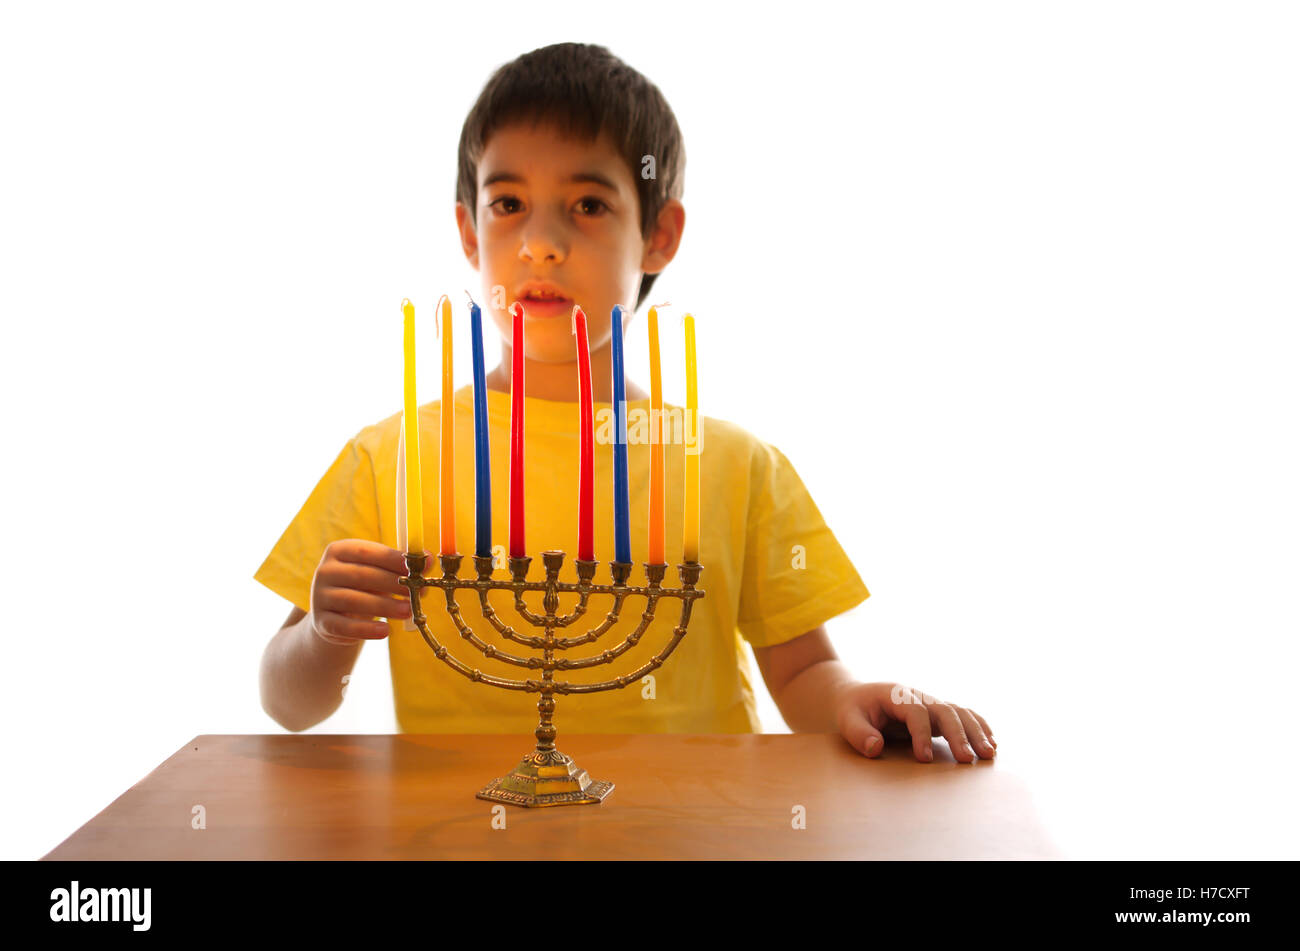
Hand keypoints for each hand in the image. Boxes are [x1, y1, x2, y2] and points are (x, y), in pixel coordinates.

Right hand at [308, 539, 426, 646]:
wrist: (337, 615)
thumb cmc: (365, 586)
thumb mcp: (380, 572)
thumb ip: (401, 565)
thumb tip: (429, 559)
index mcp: (340, 551)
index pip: (367, 552)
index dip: (393, 559)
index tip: (417, 567)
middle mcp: (325, 571)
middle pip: (361, 576)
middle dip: (393, 584)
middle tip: (417, 591)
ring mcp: (319, 596)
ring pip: (354, 601)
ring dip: (384, 606)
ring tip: (408, 611)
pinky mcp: (321, 622)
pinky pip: (344, 626)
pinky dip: (366, 629)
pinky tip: (385, 631)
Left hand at [834, 682, 996, 762]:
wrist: (858, 696)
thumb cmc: (853, 709)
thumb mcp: (847, 719)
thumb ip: (858, 733)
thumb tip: (875, 748)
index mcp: (896, 694)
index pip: (915, 711)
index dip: (921, 734)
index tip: (924, 758)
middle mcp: (918, 695)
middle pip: (944, 709)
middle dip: (957, 734)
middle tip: (967, 759)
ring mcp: (930, 703)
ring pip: (958, 712)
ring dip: (975, 732)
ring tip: (989, 754)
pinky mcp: (937, 713)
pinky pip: (962, 715)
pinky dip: (979, 727)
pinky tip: (991, 743)